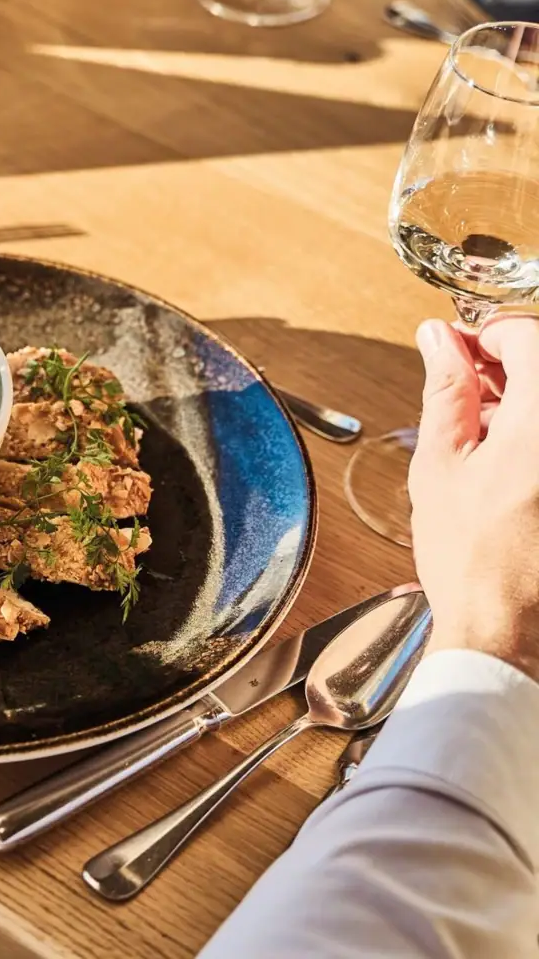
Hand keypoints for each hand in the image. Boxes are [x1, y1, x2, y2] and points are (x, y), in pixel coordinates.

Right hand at [410, 314, 538, 681]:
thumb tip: (439, 340)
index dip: (487, 338)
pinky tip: (511, 467)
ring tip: (483, 442)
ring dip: (522, 405)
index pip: (529, 337)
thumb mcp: (441, 464)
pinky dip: (534, 439)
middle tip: (464, 397)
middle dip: (505, 371)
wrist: (509, 631)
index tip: (460, 354)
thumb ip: (445, 391)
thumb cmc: (472, 560)